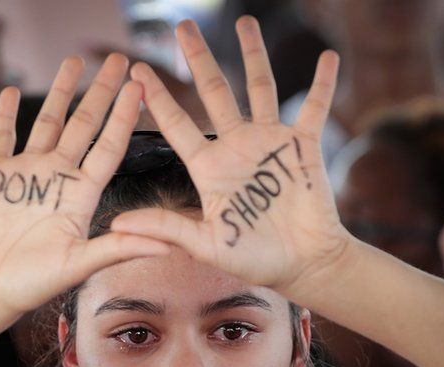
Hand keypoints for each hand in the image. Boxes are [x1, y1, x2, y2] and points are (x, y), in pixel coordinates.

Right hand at [0, 54, 169, 316]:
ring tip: (72, 61)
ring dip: (59, 92)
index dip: (123, 116)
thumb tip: (169, 246)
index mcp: (81, 193)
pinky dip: (3, 113)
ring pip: (46, 122)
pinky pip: (1, 135)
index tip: (138, 88)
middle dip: (99, 91)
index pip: (109, 146)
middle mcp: (58, 176)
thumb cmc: (33, 282)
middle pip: (83, 124)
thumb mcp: (80, 265)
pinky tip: (11, 89)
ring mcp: (27, 172)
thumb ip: (120, 248)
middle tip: (116, 58)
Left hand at [109, 17, 348, 299]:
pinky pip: (314, 108)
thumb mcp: (205, 245)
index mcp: (209, 167)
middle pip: (214, 92)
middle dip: (199, 58)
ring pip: (259, 88)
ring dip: (253, 55)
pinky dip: (322, 84)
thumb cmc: (254, 259)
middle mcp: (236, 146)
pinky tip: (327, 58)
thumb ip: (165, 228)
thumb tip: (116, 226)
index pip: (177, 124)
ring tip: (244, 21)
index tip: (137, 70)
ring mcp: (270, 142)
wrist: (303, 265)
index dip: (157, 98)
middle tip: (182, 26)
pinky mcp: (303, 146)